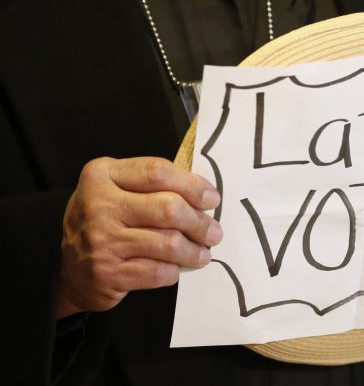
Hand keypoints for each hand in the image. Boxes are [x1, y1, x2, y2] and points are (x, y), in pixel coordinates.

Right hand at [57, 157, 221, 317]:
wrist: (69, 269)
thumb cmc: (106, 222)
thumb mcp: (118, 190)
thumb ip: (154, 184)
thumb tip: (205, 193)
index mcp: (102, 175)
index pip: (158, 172)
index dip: (193, 185)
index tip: (212, 199)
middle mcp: (98, 205)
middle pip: (169, 208)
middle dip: (200, 222)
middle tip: (214, 232)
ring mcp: (100, 240)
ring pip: (168, 243)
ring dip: (194, 251)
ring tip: (203, 253)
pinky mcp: (107, 273)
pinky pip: (158, 271)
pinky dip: (174, 271)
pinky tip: (176, 268)